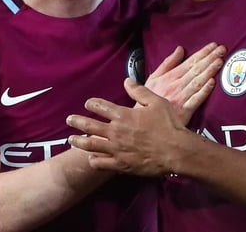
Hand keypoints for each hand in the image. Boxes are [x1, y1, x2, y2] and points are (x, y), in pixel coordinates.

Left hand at [67, 79, 188, 175]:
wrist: (176, 151)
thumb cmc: (168, 125)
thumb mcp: (156, 102)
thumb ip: (139, 91)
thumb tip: (127, 80)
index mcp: (123, 115)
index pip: (100, 106)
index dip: (92, 104)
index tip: (88, 104)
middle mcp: (116, 132)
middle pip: (89, 126)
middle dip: (77, 121)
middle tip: (69, 120)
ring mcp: (116, 149)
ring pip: (90, 145)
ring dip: (78, 141)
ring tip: (71, 139)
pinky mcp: (121, 164)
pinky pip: (101, 163)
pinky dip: (93, 160)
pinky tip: (91, 158)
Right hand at [143, 43, 224, 124]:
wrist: (145, 122)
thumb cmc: (149, 100)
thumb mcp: (154, 78)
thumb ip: (167, 63)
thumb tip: (179, 50)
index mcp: (169, 77)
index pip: (189, 62)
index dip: (202, 53)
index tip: (213, 46)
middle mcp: (176, 86)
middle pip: (195, 70)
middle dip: (210, 58)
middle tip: (222, 49)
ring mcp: (181, 98)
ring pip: (197, 82)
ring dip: (209, 71)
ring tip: (219, 61)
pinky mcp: (184, 112)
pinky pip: (195, 100)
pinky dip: (203, 91)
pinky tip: (212, 83)